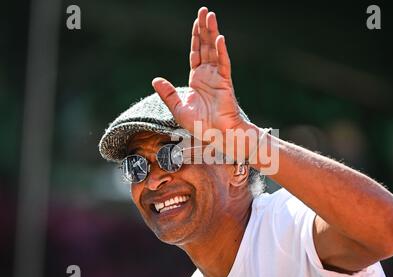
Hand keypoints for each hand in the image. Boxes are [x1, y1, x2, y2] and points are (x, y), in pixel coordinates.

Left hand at [152, 7, 245, 139]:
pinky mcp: (225, 83)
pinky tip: (219, 38)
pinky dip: (221, 51)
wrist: (217, 136)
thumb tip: (155, 79)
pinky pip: (223, 64)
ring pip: (214, 50)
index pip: (196, 53)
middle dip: (204, 28)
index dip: (196, 38)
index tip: (196, 23)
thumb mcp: (178, 108)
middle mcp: (208, 75)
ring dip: (212, 33)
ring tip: (211, 16)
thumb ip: (168, 93)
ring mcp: (218, 77)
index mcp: (197, 79)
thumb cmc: (201, 126)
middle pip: (206, 46)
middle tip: (204, 11)